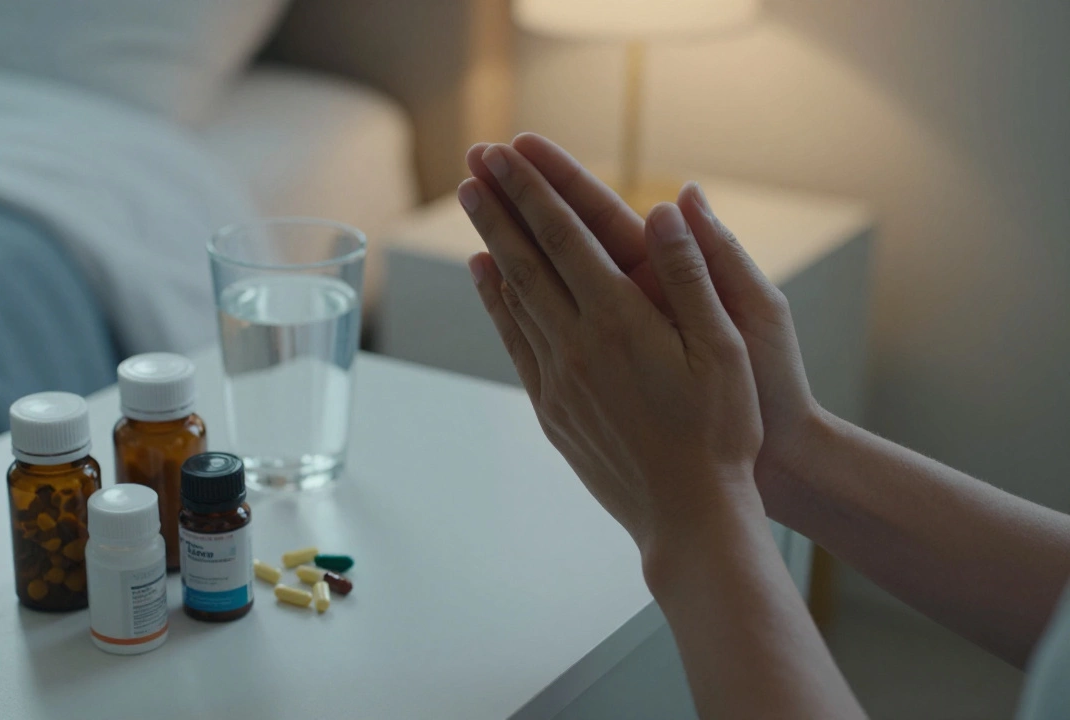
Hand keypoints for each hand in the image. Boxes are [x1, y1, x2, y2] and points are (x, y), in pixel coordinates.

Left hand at [457, 141, 764, 567]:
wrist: (689, 515)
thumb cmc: (721, 430)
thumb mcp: (725, 346)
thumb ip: (691, 273)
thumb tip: (665, 207)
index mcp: (622, 320)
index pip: (566, 237)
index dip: (535, 190)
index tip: (507, 154)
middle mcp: (578, 343)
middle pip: (527, 260)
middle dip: (501, 206)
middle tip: (475, 163)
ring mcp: (558, 378)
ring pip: (514, 298)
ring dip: (492, 246)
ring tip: (474, 207)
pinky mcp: (552, 409)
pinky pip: (516, 342)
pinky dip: (497, 305)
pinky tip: (488, 280)